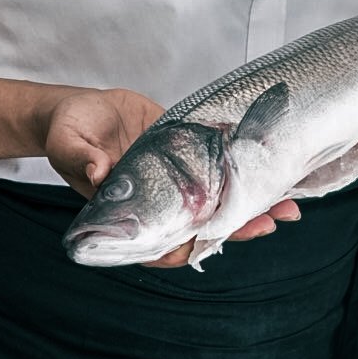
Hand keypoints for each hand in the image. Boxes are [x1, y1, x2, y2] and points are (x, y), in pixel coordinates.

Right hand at [43, 87, 299, 264]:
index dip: (189, 248)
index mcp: (128, 216)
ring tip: (288, 207)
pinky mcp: (190, 160)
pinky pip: (222, 174)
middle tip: (270, 223)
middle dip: (236, 228)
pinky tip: (276, 173)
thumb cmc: (69, 131)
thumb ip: (81, 159)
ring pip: (219, 205)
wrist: (84, 110)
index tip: (214, 243)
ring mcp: (178, 185)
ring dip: (252, 207)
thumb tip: (97, 172)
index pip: (161, 245)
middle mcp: (159, 205)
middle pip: (202, 228)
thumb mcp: (69, 143)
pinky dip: (247, 176)